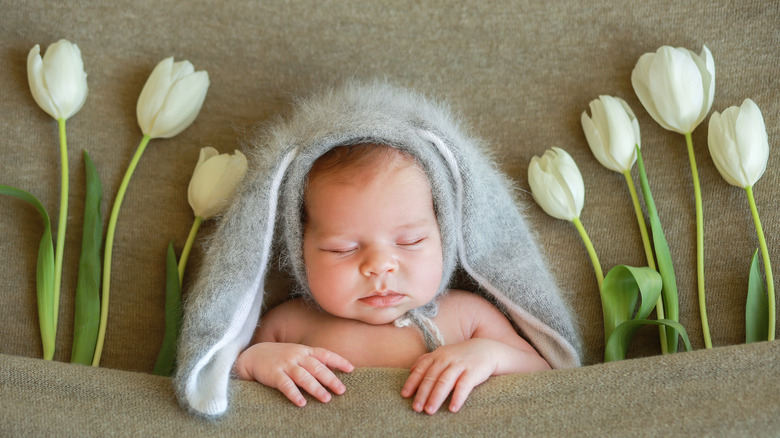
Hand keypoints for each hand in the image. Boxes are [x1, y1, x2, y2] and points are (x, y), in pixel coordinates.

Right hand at [234, 342, 354, 406]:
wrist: (254, 356)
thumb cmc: (280, 357)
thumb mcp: (297, 354)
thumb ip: (312, 360)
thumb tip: (333, 369)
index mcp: (305, 351)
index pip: (325, 354)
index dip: (338, 361)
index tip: (351, 369)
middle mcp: (297, 356)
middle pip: (317, 367)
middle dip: (330, 379)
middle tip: (341, 390)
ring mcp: (285, 364)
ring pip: (303, 377)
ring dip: (316, 388)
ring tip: (326, 399)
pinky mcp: (274, 374)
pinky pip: (286, 385)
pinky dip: (294, 394)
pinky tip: (302, 403)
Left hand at [400, 339, 498, 414]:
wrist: (487, 349)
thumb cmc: (461, 355)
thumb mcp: (443, 353)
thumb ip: (427, 360)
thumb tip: (411, 370)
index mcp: (438, 355)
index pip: (421, 368)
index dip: (412, 382)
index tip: (405, 395)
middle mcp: (447, 359)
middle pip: (431, 377)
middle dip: (422, 393)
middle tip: (416, 408)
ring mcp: (460, 364)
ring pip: (445, 381)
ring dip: (436, 397)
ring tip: (429, 411)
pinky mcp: (473, 372)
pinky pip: (464, 385)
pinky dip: (458, 397)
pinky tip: (453, 408)